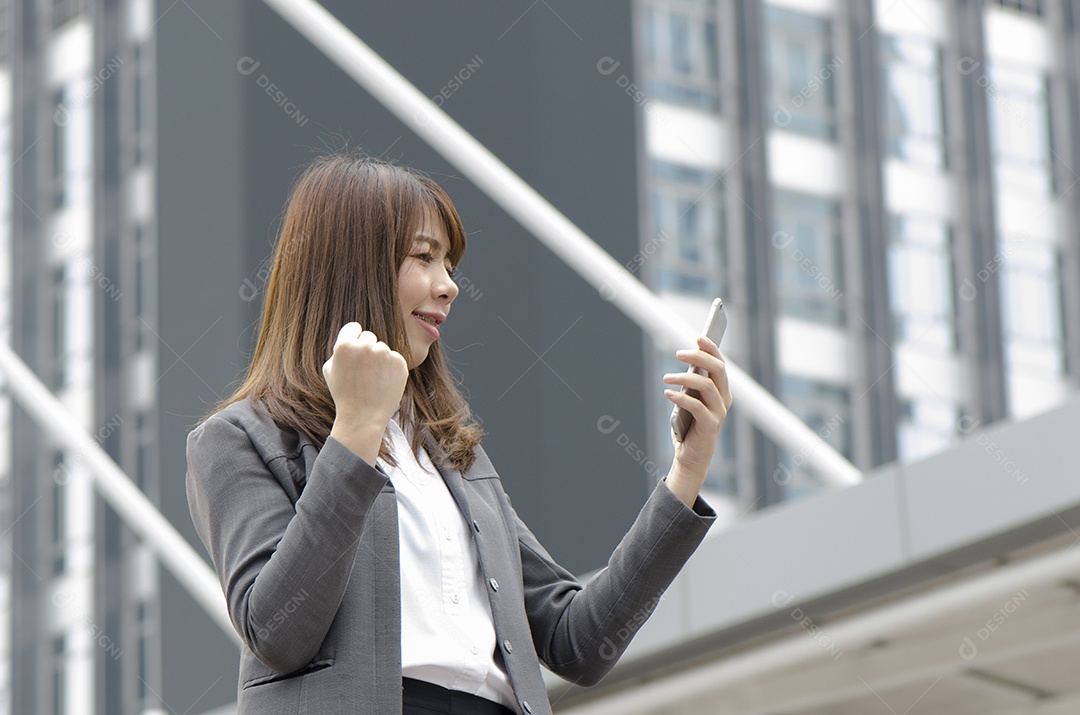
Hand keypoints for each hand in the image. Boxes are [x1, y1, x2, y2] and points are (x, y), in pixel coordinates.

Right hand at [323, 322, 408, 461]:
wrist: (363, 417)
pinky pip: (394, 358)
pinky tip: (383, 382)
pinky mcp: (400, 362)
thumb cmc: (344, 394)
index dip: (353, 338)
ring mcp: (385, 353)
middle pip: (369, 337)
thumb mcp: (330, 370)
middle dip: (366, 349)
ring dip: (379, 360)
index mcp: (345, 345)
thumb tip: (352, 336)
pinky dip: (390, 368)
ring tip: (372, 380)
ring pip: (382, 348)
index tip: (354, 350)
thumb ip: (339, 349)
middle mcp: (365, 346)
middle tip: (363, 371)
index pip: (353, 327)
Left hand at [662, 335, 732, 505]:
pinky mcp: (710, 425)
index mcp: (722, 390)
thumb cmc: (689, 425)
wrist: (691, 456)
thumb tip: (687, 359)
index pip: (720, 363)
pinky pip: (696, 406)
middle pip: (718, 370)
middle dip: (699, 357)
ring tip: (665, 378)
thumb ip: (692, 383)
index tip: (699, 337)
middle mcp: (725, 399)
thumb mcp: (690, 399)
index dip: (712, 349)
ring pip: (706, 386)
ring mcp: (719, 412)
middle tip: (678, 353)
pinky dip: (681, 397)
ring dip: (684, 378)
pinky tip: (667, 393)